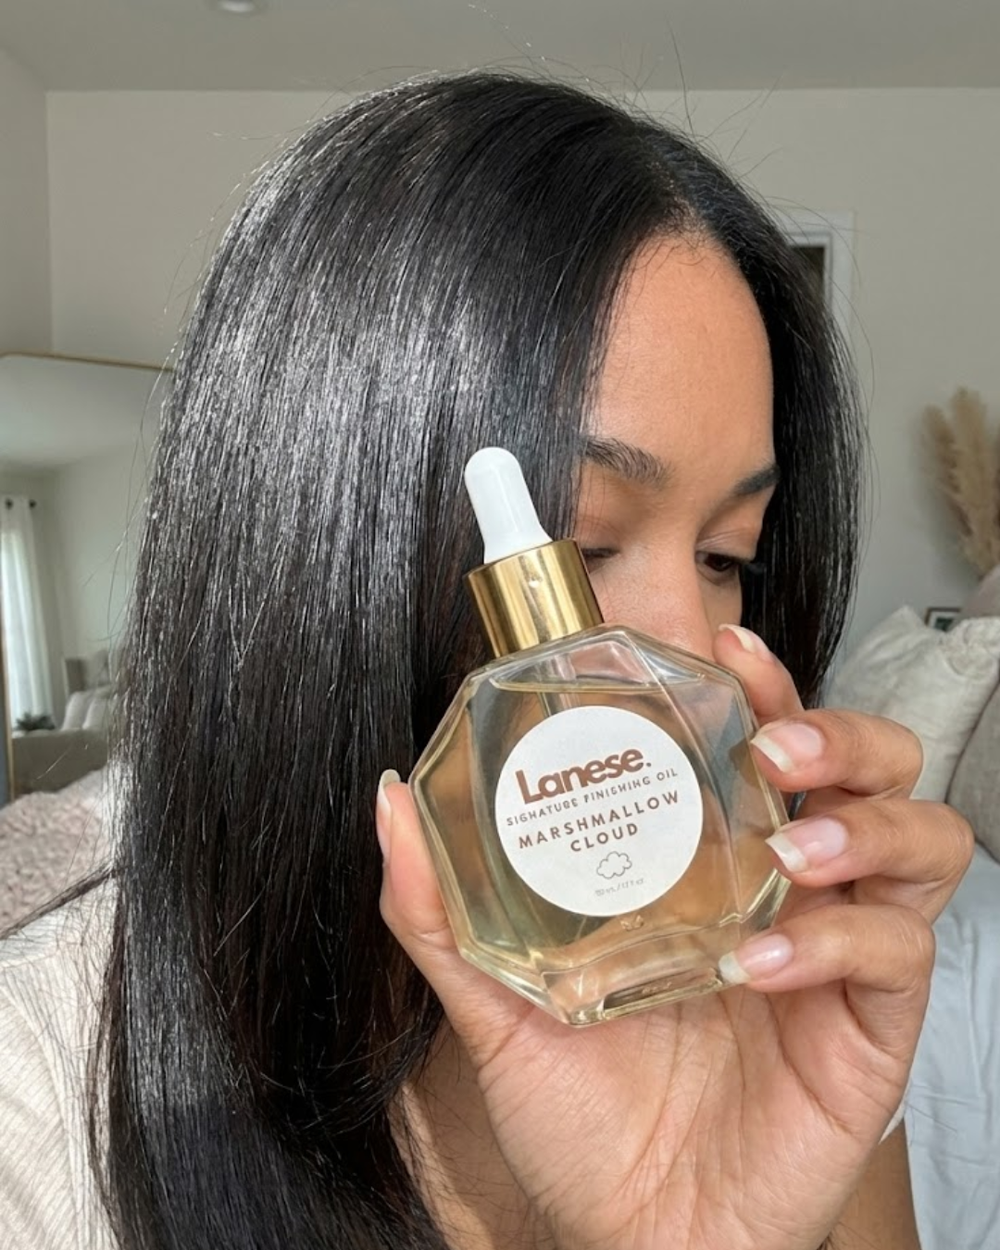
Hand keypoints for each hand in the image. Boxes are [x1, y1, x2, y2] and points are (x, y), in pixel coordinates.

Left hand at [375, 624, 972, 1249]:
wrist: (631, 1236)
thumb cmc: (581, 1115)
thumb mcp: (499, 1003)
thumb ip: (443, 912)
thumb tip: (392, 803)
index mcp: (713, 863)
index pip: (767, 742)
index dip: (764, 684)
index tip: (724, 649)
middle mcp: (787, 890)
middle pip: (870, 769)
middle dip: (838, 733)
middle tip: (774, 742)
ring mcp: (838, 955)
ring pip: (918, 840)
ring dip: (864, 822)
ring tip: (791, 844)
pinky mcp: (869, 1028)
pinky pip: (893, 954)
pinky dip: (835, 942)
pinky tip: (761, 963)